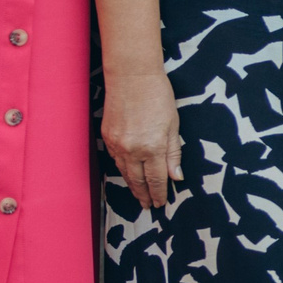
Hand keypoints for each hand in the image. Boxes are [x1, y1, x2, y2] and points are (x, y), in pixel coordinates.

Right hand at [101, 70, 182, 208]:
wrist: (131, 76)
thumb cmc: (158, 96)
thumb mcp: (173, 125)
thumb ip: (173, 153)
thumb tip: (176, 177)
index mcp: (152, 147)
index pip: (156, 180)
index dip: (159, 193)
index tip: (161, 204)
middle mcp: (132, 149)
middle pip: (138, 180)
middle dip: (144, 195)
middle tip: (149, 206)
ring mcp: (117, 144)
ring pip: (124, 172)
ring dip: (132, 185)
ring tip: (139, 195)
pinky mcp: (107, 136)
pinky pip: (115, 160)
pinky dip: (122, 169)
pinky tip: (128, 174)